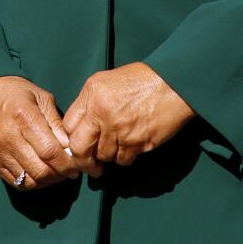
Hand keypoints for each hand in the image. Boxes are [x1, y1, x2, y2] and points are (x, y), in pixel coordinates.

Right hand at [0, 75, 86, 188]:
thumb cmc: (17, 93)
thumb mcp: (42, 98)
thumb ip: (56, 123)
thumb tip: (70, 147)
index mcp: (23, 117)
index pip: (49, 151)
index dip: (67, 163)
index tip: (78, 164)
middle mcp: (8, 137)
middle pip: (40, 170)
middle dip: (60, 174)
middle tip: (70, 170)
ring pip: (29, 181)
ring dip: (48, 181)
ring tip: (56, 172)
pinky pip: (16, 182)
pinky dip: (32, 183)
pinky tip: (41, 173)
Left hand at [63, 62, 194, 167]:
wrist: (174, 83)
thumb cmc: (143, 79)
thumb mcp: (107, 80)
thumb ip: (89, 101)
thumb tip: (80, 126)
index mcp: (92, 94)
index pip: (68, 125)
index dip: (71, 137)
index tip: (77, 143)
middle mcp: (102, 113)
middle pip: (79, 148)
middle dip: (82, 159)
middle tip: (89, 164)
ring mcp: (120, 130)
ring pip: (104, 156)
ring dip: (109, 155)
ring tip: (118, 144)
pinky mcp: (137, 143)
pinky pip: (123, 160)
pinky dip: (125, 156)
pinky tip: (131, 144)